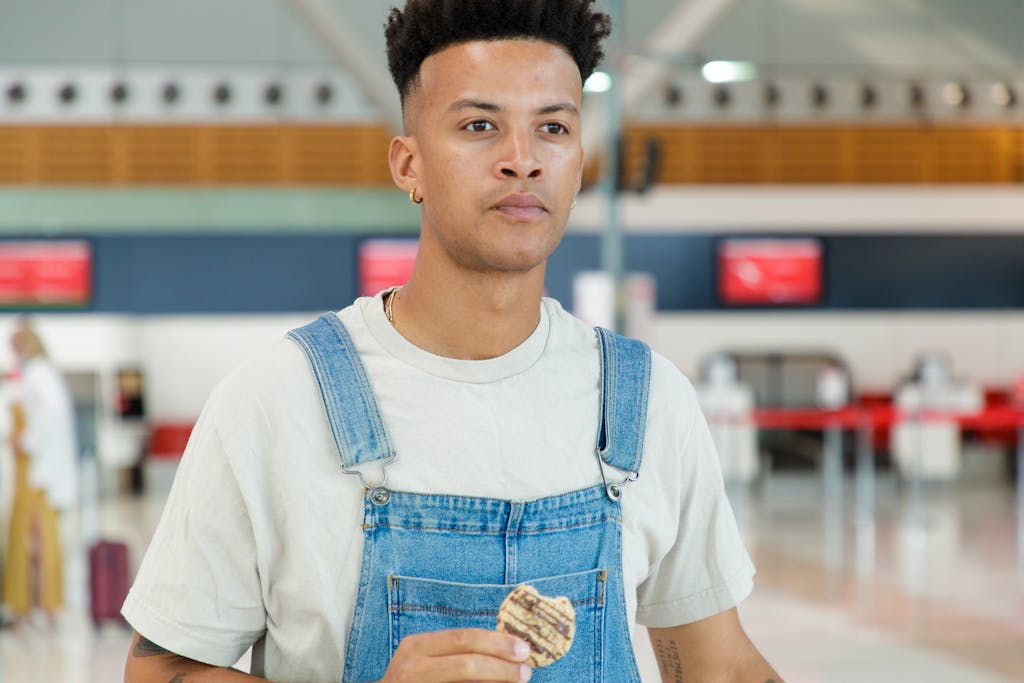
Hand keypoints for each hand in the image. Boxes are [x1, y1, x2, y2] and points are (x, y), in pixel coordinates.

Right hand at [378, 628, 532, 682]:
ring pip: (464, 680)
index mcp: (418, 645)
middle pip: (466, 662)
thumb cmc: (414, 679)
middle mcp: (413, 666)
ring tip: (517, 680)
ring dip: (496, 681)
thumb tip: (507, 652)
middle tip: (526, 670)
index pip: (463, 638)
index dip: (496, 643)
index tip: (523, 648)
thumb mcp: (428, 660)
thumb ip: (459, 654)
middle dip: (501, 665)